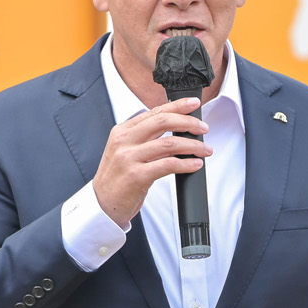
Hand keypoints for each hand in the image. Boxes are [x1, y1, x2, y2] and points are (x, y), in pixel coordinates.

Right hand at [92, 97, 210, 227]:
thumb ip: (144, 137)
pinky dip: (186, 164)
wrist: (103, 203)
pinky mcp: (137, 176)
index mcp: (122, 131)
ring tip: (205, 150)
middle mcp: (124, 141)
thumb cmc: (117, 178)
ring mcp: (129, 158)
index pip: (154, 112)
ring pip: (169, 144)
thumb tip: (174, 128)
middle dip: (188, 122)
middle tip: (203, 128)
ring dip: (192, 146)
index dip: (176, 106)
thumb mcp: (125, 151)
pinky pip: (168, 165)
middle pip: (163, 122)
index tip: (193, 104)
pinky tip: (195, 164)